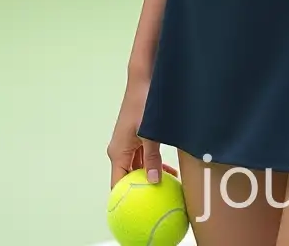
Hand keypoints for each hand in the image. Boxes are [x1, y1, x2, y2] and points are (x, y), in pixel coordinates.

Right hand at [106, 74, 178, 189]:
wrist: (144, 78)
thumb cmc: (144, 102)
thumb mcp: (150, 133)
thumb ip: (152, 157)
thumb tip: (153, 181)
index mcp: (118, 153)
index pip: (117, 186)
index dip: (127, 200)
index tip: (140, 210)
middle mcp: (120, 151)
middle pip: (128, 179)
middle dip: (143, 190)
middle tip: (161, 200)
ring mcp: (127, 145)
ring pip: (136, 169)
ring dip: (150, 177)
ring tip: (170, 188)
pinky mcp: (135, 138)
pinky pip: (142, 159)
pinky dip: (152, 166)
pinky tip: (169, 172)